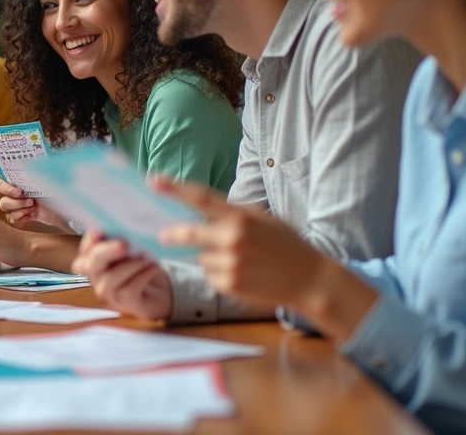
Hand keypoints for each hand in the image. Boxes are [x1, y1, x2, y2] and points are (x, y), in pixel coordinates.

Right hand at [0, 179, 71, 230]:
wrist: (62, 207)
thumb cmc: (54, 190)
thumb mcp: (46, 180)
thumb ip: (37, 174)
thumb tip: (36, 165)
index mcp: (15, 183)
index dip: (5, 189)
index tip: (20, 192)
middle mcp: (12, 195)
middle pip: (2, 202)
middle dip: (16, 203)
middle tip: (31, 202)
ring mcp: (15, 207)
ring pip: (7, 212)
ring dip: (20, 210)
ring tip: (33, 208)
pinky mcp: (20, 217)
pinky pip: (13, 220)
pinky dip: (22, 218)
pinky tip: (32, 215)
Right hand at [70, 230, 172, 320]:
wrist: (159, 291)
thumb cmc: (139, 265)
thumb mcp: (130, 249)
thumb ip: (121, 239)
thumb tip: (121, 226)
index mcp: (94, 260)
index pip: (85, 250)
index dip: (89, 241)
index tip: (99, 231)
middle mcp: (96, 277)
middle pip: (92, 265)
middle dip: (107, 252)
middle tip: (124, 244)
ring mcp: (109, 293)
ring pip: (109, 280)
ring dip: (129, 266)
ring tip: (146, 256)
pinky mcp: (126, 303)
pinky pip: (130, 289)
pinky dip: (143, 275)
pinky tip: (154, 266)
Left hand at [154, 176, 342, 311]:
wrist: (311, 280)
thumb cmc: (287, 245)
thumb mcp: (264, 219)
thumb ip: (233, 214)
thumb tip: (200, 211)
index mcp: (241, 216)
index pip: (201, 198)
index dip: (175, 188)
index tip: (153, 180)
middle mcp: (233, 238)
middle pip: (190, 233)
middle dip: (175, 234)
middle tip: (165, 235)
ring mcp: (230, 263)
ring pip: (201, 257)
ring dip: (211, 257)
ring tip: (240, 259)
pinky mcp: (230, 284)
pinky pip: (210, 275)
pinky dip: (218, 274)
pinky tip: (242, 274)